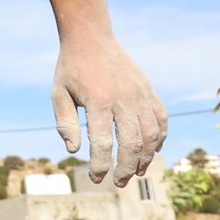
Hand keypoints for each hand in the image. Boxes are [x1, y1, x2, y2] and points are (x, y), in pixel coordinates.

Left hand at [52, 35, 167, 185]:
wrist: (91, 37)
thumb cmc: (71, 68)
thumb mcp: (58, 94)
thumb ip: (66, 123)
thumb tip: (75, 151)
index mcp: (98, 101)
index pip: (103, 144)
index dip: (101, 165)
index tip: (96, 178)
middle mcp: (123, 99)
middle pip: (132, 144)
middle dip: (126, 168)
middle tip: (118, 182)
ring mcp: (140, 95)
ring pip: (151, 135)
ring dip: (146, 158)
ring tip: (136, 172)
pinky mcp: (150, 91)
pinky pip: (161, 120)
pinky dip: (159, 139)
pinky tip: (151, 152)